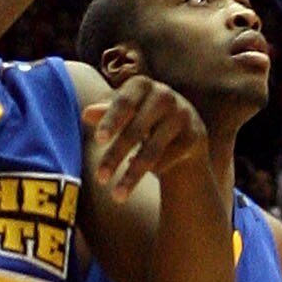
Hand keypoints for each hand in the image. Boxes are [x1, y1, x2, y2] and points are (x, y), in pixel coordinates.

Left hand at [83, 76, 209, 198]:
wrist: (184, 127)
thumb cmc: (143, 117)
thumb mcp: (123, 113)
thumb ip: (106, 113)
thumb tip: (86, 114)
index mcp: (142, 85)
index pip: (123, 103)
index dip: (111, 121)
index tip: (98, 140)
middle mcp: (164, 95)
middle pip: (135, 130)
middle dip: (115, 155)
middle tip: (100, 179)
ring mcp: (182, 114)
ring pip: (153, 149)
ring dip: (133, 175)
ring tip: (117, 196)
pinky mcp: (195, 134)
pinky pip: (170, 158)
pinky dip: (156, 168)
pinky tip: (149, 173)